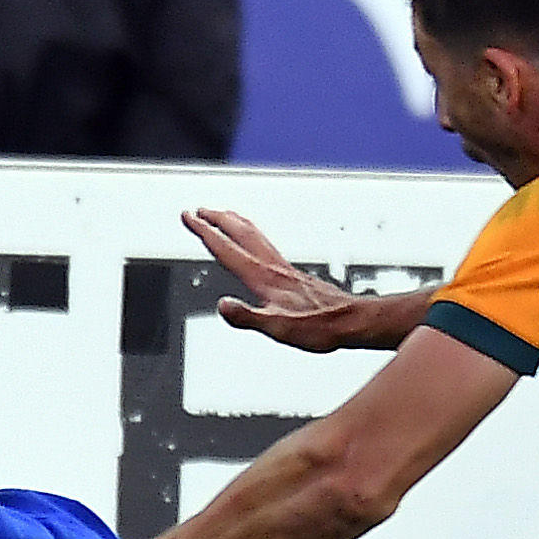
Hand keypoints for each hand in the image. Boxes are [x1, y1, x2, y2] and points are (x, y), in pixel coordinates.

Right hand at [187, 208, 380, 350]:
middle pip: (240, 233)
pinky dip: (251, 235)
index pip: (227, 249)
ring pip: (254, 235)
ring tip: (221, 215)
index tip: (189, 216)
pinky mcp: (292, 274)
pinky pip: (265, 245)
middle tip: (197, 210)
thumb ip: (248, 317)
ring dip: (233, 222)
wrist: (350, 321)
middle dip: (216, 219)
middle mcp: (272, 267)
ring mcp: (283, 268)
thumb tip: (222, 306)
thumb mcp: (278, 328)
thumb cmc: (319, 327)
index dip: (205, 231)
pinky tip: (253, 244)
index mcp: (264, 278)